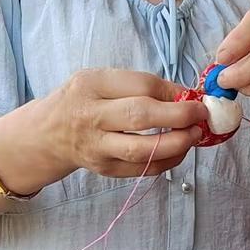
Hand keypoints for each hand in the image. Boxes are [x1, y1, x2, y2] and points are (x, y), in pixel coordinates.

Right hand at [35, 69, 208, 180]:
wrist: (48, 134)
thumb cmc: (84, 101)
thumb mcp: (102, 81)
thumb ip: (139, 84)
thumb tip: (186, 94)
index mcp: (91, 85)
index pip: (140, 85)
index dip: (172, 91)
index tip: (192, 94)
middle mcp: (90, 116)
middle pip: (141, 116)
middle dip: (179, 115)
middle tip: (201, 115)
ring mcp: (97, 147)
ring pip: (142, 150)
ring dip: (177, 143)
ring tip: (195, 134)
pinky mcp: (105, 169)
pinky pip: (143, 169)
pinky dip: (168, 160)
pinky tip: (180, 149)